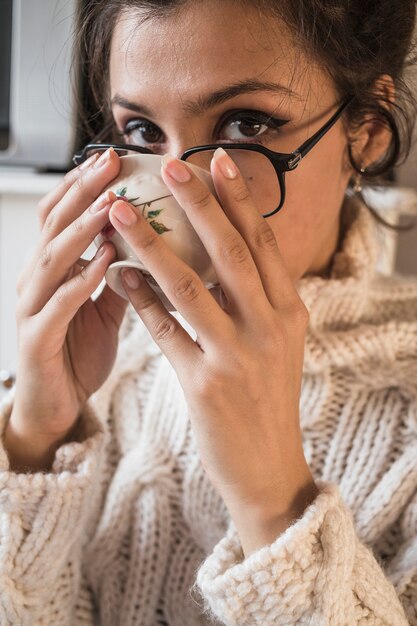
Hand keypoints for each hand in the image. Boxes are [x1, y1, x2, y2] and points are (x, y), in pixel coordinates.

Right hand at [7, 148, 127, 465]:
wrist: (56, 406)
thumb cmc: (79, 352)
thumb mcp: (104, 307)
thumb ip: (121, 276)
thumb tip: (152, 244)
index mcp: (54, 270)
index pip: (63, 215)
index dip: (85, 185)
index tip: (115, 157)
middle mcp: (37, 281)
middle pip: (54, 224)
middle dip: (83, 191)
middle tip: (110, 162)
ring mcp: (32, 308)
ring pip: (52, 258)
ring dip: (82, 229)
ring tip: (111, 204)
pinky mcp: (37, 338)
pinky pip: (58, 305)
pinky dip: (81, 281)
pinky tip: (105, 263)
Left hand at [108, 148, 316, 533]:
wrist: (269, 465)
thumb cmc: (268, 396)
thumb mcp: (278, 342)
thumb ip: (257, 298)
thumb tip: (224, 252)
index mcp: (290, 311)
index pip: (263, 244)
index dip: (240, 200)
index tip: (218, 160)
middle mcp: (269, 328)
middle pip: (230, 253)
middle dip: (198, 205)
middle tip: (170, 166)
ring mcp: (237, 356)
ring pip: (190, 288)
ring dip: (152, 246)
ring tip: (123, 213)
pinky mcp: (205, 385)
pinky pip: (165, 332)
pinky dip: (140, 300)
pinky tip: (119, 276)